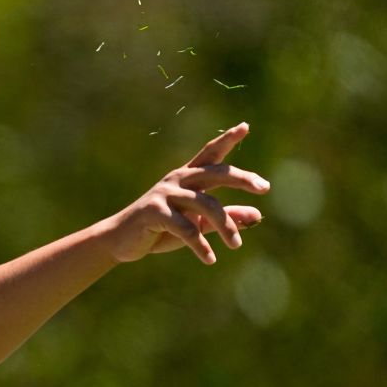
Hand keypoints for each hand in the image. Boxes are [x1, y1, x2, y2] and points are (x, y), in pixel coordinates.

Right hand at [102, 122, 269, 264]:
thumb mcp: (198, 223)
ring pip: (206, 205)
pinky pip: (186, 228)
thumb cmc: (162, 230)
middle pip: (215, 173)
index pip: (210, 154)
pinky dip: (200, 245)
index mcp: (187, 178)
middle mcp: (178, 180)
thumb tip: (258, 215)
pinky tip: (210, 259)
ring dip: (225, 226)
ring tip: (236, 246)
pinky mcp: (155, 211)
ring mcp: (165, 193)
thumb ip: (226, 218)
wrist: (122, 241)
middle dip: (240, 178)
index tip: (245, 126)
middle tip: (264, 187)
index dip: (227, 140)